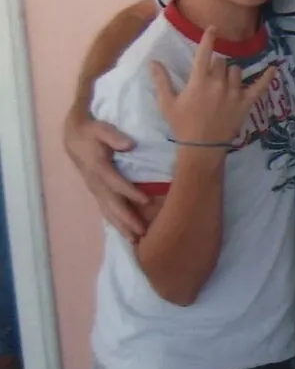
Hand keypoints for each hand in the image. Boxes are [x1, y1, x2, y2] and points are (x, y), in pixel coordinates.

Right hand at [64, 114, 147, 241]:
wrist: (73, 137)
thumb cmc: (90, 132)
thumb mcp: (100, 128)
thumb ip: (114, 136)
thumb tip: (130, 144)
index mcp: (98, 167)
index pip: (115, 182)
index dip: (130, 192)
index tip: (146, 200)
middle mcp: (95, 182)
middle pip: (111, 203)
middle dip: (126, 219)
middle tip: (141, 233)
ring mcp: (95, 189)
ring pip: (108, 211)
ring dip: (121, 226)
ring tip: (135, 240)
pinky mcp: (97, 192)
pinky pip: (106, 210)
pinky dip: (115, 223)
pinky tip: (125, 234)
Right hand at [152, 30, 279, 147]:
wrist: (201, 147)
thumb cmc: (182, 124)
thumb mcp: (167, 102)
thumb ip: (161, 80)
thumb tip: (153, 62)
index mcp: (199, 81)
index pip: (204, 53)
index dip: (209, 38)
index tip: (213, 28)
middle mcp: (218, 83)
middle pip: (221, 62)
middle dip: (216, 65)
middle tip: (210, 77)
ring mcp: (234, 93)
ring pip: (237, 71)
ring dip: (231, 73)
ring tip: (224, 84)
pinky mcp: (246, 103)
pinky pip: (260, 87)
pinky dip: (267, 77)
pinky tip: (275, 68)